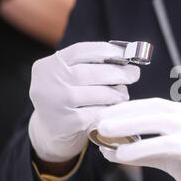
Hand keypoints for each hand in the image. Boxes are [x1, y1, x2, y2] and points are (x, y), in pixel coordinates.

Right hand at [29, 42, 139, 162]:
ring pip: (100, 93)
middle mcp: (50, 82)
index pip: (82, 51)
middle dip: (120, 73)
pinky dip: (110, 110)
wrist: (47, 130)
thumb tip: (126, 62)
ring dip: (118, 93)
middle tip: (134, 74)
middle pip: (94, 72)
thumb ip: (88, 65)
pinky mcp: (67, 123)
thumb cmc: (65, 97)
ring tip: (123, 94)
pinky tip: (112, 109)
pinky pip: (99, 112)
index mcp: (50, 65)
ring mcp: (57, 103)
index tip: (126, 54)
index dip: (108, 50)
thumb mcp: (67, 77)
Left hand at [97, 98, 180, 180]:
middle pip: (154, 108)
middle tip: (98, 121)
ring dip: (128, 125)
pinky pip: (166, 145)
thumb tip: (112, 149)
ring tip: (104, 132)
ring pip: (159, 121)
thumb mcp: (172, 157)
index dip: (126, 108)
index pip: (153, 105)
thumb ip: (145, 151)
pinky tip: (121, 155)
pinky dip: (141, 149)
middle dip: (123, 113)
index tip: (103, 114)